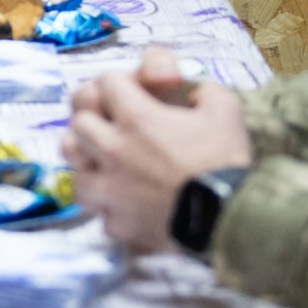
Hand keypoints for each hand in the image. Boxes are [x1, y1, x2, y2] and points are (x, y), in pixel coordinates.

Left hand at [61, 47, 251, 251]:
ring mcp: (112, 191)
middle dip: (95, 120)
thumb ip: (203, 91)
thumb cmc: (225, 161)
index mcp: (136, 118)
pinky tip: (127, 207)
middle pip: (79, 123)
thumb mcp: (225, 109)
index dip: (120, 84)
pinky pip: (101, 214)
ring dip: (90, 166)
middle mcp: (114, 150)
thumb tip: (193, 94)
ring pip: (75, 170)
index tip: (133, 93)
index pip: (105, 82)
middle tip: (114, 127)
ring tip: (108, 167)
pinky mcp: (119, 224)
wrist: (231, 217)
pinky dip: (111, 210)